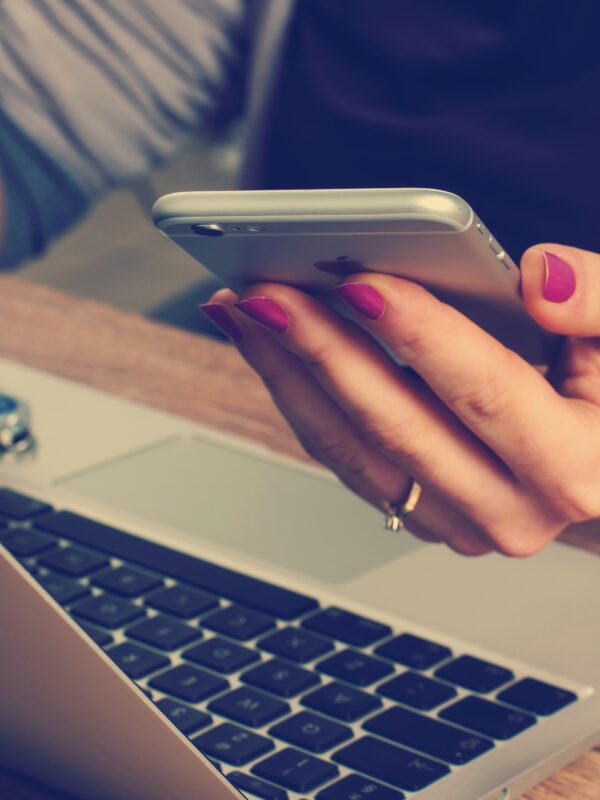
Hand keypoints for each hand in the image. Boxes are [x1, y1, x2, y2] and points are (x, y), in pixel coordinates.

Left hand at [201, 244, 599, 556]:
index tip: (360, 282)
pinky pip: (345, 459)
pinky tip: (272, 349)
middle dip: (323, 353)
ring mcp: (456, 520)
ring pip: (353, 451)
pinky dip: (300, 400)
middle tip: (266, 292)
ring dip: (290, 377)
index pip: (485, 394)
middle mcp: (509, 510)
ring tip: (246, 312)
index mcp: (572, 467)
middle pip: (396, 427)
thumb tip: (540, 277)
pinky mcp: (418, 511)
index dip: (421, 336)